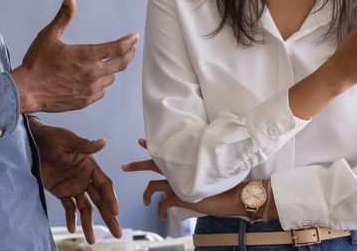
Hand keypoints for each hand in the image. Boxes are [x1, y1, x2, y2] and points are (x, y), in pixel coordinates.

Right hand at [11, 0, 137, 112]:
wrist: (27, 90)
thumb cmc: (36, 61)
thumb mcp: (49, 35)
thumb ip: (63, 16)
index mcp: (86, 55)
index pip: (116, 48)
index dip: (128, 41)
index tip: (134, 36)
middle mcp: (92, 73)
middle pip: (120, 63)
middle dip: (128, 53)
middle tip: (132, 47)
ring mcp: (90, 89)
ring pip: (111, 78)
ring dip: (112, 69)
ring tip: (110, 62)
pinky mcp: (85, 101)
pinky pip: (101, 91)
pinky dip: (101, 83)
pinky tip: (95, 79)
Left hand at [29, 118, 121, 243]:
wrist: (30, 142)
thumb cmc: (51, 137)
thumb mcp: (67, 139)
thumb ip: (84, 145)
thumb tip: (103, 142)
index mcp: (90, 166)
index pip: (104, 185)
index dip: (111, 198)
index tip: (116, 212)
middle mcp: (84, 178)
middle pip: (100, 201)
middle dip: (109, 217)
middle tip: (117, 233)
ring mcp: (73, 186)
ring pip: (85, 208)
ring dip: (89, 224)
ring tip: (91, 240)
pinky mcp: (60, 191)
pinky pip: (69, 207)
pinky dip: (71, 218)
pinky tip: (72, 229)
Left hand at [124, 139, 241, 220]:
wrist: (231, 195)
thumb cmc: (223, 184)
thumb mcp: (205, 174)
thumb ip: (191, 174)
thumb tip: (182, 180)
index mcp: (184, 163)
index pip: (163, 151)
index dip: (151, 146)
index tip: (141, 141)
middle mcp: (177, 171)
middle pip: (151, 164)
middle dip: (137, 165)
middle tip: (125, 166)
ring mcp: (176, 183)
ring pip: (152, 187)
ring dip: (146, 195)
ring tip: (144, 202)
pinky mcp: (179, 197)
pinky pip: (162, 204)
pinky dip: (160, 210)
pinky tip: (161, 215)